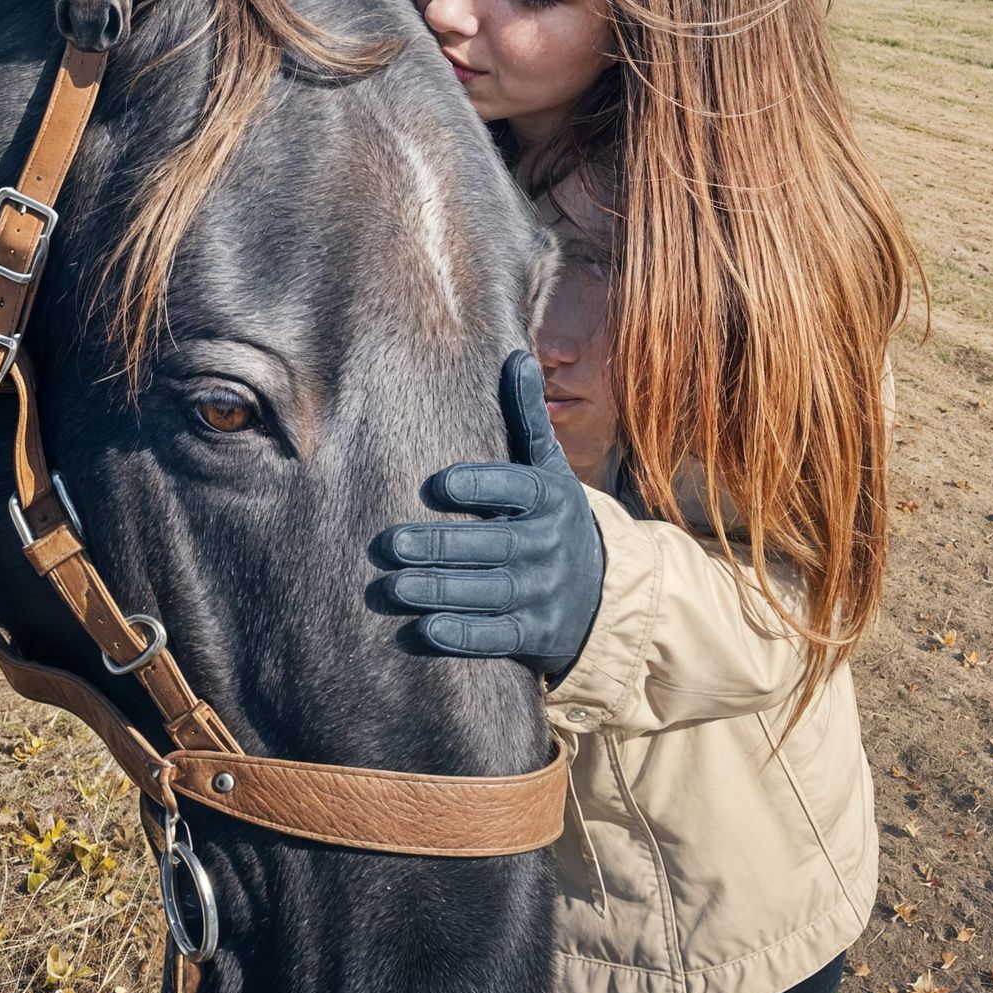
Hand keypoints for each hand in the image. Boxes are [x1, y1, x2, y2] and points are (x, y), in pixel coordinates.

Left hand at [377, 350, 604, 677]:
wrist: (602, 593)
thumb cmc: (555, 519)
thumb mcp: (550, 470)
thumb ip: (529, 419)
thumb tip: (517, 356)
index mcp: (551, 498)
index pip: (516, 489)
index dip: (480, 486)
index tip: (436, 485)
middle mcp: (549, 545)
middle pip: (493, 545)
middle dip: (441, 545)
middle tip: (390, 543)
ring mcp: (544, 593)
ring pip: (489, 592)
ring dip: (440, 591)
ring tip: (392, 587)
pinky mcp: (537, 635)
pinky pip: (498, 637)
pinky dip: (463, 635)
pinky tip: (424, 629)